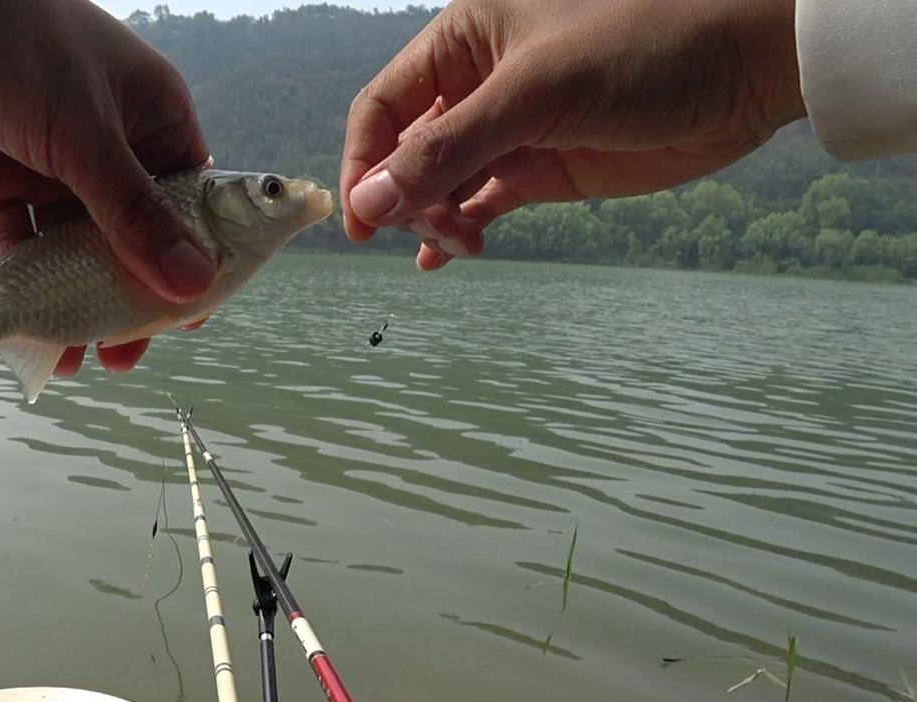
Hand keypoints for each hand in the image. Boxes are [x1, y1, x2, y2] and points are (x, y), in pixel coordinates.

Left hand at [0, 0, 213, 371]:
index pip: (192, 207)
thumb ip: (133, 213)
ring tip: (74, 356)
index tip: (186, 323)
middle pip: (134, 239)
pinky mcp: (0, 180)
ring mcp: (54, 166)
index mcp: (155, 119)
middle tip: (122, 356)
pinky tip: (27, 330)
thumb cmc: (15, 43)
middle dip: (129, 298)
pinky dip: (23, 286)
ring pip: (76, 252)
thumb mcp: (82, 133)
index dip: (194, 266)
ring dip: (76, 303)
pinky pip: (21, 245)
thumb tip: (193, 284)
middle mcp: (111, 146)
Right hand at [341, 0, 806, 269]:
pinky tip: (445, 259)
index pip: (383, 108)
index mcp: (463, 39)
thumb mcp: (533, 94)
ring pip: (441, 185)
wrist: (743, 68)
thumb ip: (447, 150)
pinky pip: (480, 203)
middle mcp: (477, 82)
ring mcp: (510, 128)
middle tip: (435, 232)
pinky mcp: (541, 167)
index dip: (364, 164)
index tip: (361, 222)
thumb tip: (367, 203)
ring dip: (436, 221)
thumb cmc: (641, 48)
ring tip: (462, 244)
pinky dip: (458, 232)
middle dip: (409, 199)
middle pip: (407, 153)